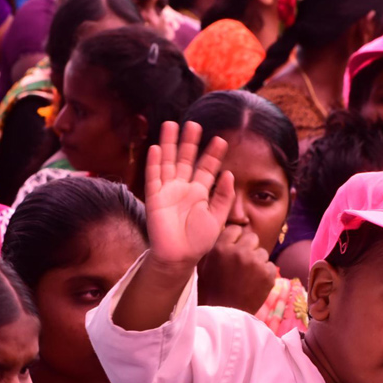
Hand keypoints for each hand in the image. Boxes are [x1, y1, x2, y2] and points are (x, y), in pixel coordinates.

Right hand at [144, 121, 235, 270]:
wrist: (179, 258)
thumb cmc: (198, 241)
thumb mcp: (217, 218)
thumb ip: (223, 197)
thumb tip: (229, 174)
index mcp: (199, 193)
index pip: (207, 168)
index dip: (213, 154)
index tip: (221, 140)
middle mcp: (183, 188)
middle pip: (186, 159)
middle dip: (190, 142)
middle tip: (194, 124)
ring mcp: (168, 191)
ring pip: (168, 162)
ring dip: (170, 144)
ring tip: (172, 125)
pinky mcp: (154, 198)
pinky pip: (153, 177)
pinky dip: (155, 163)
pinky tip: (157, 148)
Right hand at [197, 225, 276, 313]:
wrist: (226, 314)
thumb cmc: (212, 290)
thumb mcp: (205, 264)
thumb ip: (216, 246)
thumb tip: (226, 230)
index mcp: (221, 247)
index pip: (235, 229)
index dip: (236, 239)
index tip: (234, 249)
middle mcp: (239, 251)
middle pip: (252, 237)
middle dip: (249, 248)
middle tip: (243, 263)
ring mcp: (255, 262)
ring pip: (262, 252)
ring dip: (257, 261)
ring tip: (248, 276)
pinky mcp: (268, 274)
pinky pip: (271, 266)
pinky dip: (265, 274)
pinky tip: (255, 283)